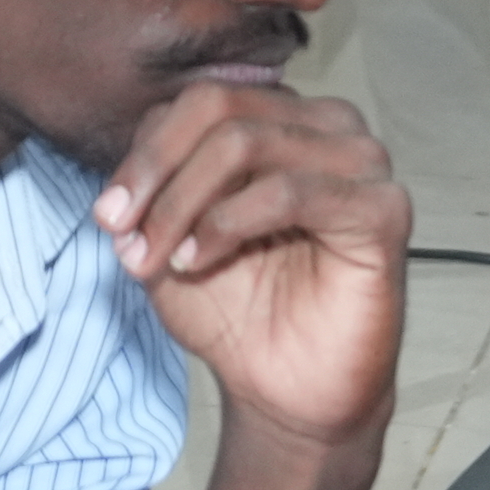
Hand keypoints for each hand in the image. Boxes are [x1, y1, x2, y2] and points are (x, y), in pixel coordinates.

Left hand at [88, 68, 411, 456]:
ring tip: (164, 257)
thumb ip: (148, 191)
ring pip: (245, 142)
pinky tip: (199, 257)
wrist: (284, 388)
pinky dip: (228, 221)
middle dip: (157, 173)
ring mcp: (361, 162)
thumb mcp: (168, 238)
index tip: (107, 217)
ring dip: (184, 201)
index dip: (144, 156)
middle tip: (123, 234)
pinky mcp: (383, 209)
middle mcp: (326, 125)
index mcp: (279, 118)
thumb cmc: (237, 307)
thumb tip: (119, 187)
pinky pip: (289, 191)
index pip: (198, 102)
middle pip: (218, 109)